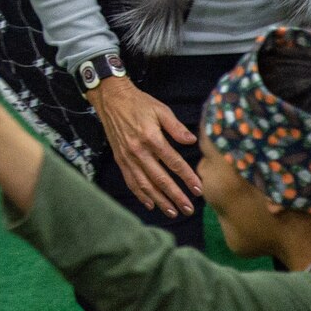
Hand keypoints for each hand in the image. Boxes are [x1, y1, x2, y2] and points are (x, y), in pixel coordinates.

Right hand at [86, 75, 200, 217]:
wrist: (111, 98)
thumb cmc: (139, 103)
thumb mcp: (160, 109)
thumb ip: (176, 127)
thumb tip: (191, 141)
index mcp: (151, 137)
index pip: (173, 162)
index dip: (187, 177)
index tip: (198, 190)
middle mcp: (138, 150)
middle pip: (160, 178)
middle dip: (175, 196)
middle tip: (188, 209)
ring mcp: (127, 157)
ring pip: (145, 184)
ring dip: (159, 200)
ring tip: (172, 212)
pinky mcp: (120, 159)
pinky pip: (130, 181)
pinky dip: (140, 194)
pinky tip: (150, 204)